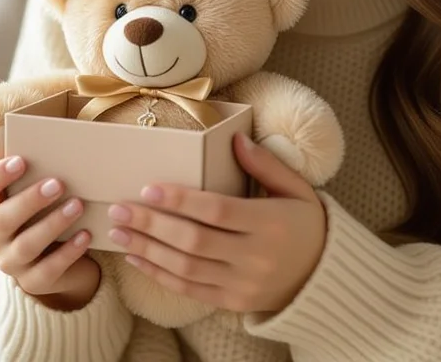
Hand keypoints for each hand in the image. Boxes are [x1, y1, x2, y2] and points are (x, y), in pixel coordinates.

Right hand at [0, 155, 100, 310]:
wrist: (61, 262)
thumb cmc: (48, 216)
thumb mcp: (42, 198)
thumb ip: (43, 177)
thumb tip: (68, 149)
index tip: (21, 160)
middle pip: (4, 218)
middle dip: (31, 200)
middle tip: (58, 183)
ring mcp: (11, 262)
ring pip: (27, 245)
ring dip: (52, 223)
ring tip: (77, 205)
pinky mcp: (33, 283)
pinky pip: (49, 269)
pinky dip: (68, 251)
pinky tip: (86, 236)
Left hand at [106, 133, 325, 313]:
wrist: (322, 278)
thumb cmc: (305, 224)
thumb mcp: (296, 189)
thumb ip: (266, 164)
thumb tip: (235, 138)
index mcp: (270, 223)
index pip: (217, 211)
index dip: (181, 200)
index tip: (148, 188)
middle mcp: (255, 257)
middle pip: (194, 241)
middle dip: (152, 225)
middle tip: (119, 209)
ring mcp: (243, 285)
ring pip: (186, 268)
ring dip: (147, 250)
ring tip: (118, 232)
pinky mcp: (233, 302)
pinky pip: (190, 290)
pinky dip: (159, 274)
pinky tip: (136, 258)